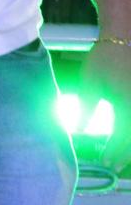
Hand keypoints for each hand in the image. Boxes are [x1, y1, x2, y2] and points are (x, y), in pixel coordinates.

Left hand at [78, 34, 130, 175]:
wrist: (124, 38)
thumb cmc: (103, 59)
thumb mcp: (90, 84)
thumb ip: (86, 109)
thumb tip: (79, 129)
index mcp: (125, 105)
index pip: (121, 137)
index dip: (115, 152)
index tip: (107, 162)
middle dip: (128, 154)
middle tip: (118, 165)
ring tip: (125, 156)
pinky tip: (128, 138)